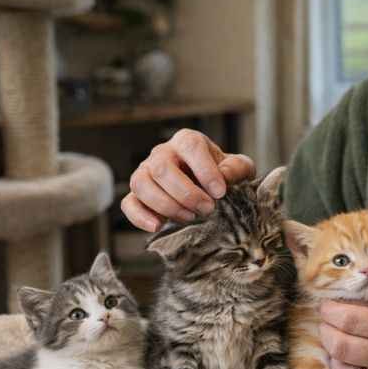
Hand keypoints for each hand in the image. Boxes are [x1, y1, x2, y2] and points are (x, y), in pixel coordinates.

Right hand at [121, 129, 254, 230]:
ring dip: (166, 205)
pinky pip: (128, 203)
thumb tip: (224, 175)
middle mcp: (163, 153)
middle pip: (162, 168)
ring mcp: (146, 172)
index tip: (220, 193)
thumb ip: (237, 168)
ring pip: (141, 184)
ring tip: (190, 217)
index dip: (205, 170)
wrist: (211, 189)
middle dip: (186, 194)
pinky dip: (139, 216)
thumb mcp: (239, 168)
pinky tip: (158, 226)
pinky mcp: (137, 194)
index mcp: (188, 141)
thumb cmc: (224, 175)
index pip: (190, 146)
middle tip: (207, 209)